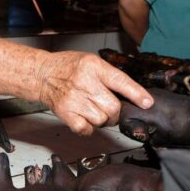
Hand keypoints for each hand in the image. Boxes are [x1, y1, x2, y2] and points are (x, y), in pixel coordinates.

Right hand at [37, 52, 153, 134]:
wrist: (42, 75)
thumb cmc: (68, 68)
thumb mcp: (91, 62)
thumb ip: (109, 75)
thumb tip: (132, 94)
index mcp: (94, 67)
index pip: (120, 81)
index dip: (136, 94)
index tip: (147, 103)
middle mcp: (84, 83)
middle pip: (113, 107)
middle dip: (116, 112)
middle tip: (110, 110)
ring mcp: (74, 99)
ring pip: (101, 120)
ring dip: (102, 120)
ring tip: (94, 110)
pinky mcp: (66, 113)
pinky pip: (86, 129)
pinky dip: (89, 128)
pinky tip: (85, 119)